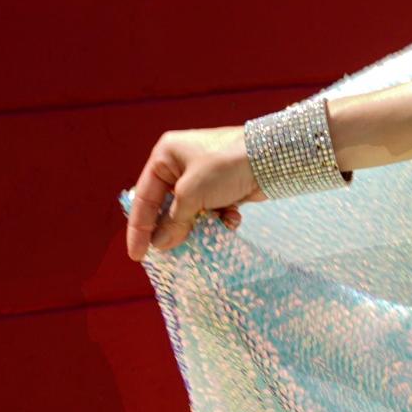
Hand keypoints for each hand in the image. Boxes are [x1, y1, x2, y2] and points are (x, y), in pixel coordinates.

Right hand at [124, 126, 263, 260]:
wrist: (273, 157)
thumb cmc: (225, 166)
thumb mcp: (192, 194)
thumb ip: (174, 221)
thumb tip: (160, 244)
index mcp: (165, 156)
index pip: (144, 197)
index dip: (139, 228)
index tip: (137, 255)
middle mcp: (182, 164)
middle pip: (168, 206)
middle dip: (174, 228)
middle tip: (172, 251)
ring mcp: (205, 176)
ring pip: (192, 211)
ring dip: (200, 225)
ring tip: (206, 236)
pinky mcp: (225, 186)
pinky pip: (214, 209)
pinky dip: (221, 218)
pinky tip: (232, 220)